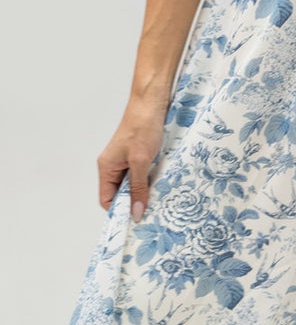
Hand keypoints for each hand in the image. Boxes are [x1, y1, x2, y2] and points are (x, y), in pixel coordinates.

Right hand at [98, 100, 166, 220]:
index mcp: (106, 167)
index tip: (135, 220)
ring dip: (143, 191)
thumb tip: (135, 213)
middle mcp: (113, 166)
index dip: (119, 211)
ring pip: (132, 184)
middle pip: (120, 193)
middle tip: (151, 213)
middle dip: (134, 203)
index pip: (106, 199)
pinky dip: (149, 181)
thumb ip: (138, 188)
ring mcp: (125, 160)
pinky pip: (141, 175)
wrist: (152, 104)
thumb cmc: (142, 128)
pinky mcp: (138, 155)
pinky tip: (161, 185)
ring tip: (157, 200)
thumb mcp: (141, 161)